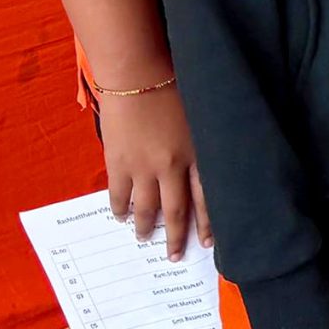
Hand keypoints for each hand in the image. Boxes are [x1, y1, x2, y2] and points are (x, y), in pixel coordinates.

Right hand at [95, 80, 211, 259]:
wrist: (138, 72)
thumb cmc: (175, 84)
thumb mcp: (201, 115)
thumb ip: (204, 140)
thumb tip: (206, 162)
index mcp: (198, 153)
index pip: (207, 197)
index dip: (208, 222)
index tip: (209, 242)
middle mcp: (173, 165)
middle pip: (177, 210)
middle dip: (176, 236)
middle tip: (173, 256)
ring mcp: (144, 166)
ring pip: (146, 208)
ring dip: (145, 227)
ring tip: (144, 238)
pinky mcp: (119, 162)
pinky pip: (119, 195)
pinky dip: (120, 209)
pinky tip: (120, 217)